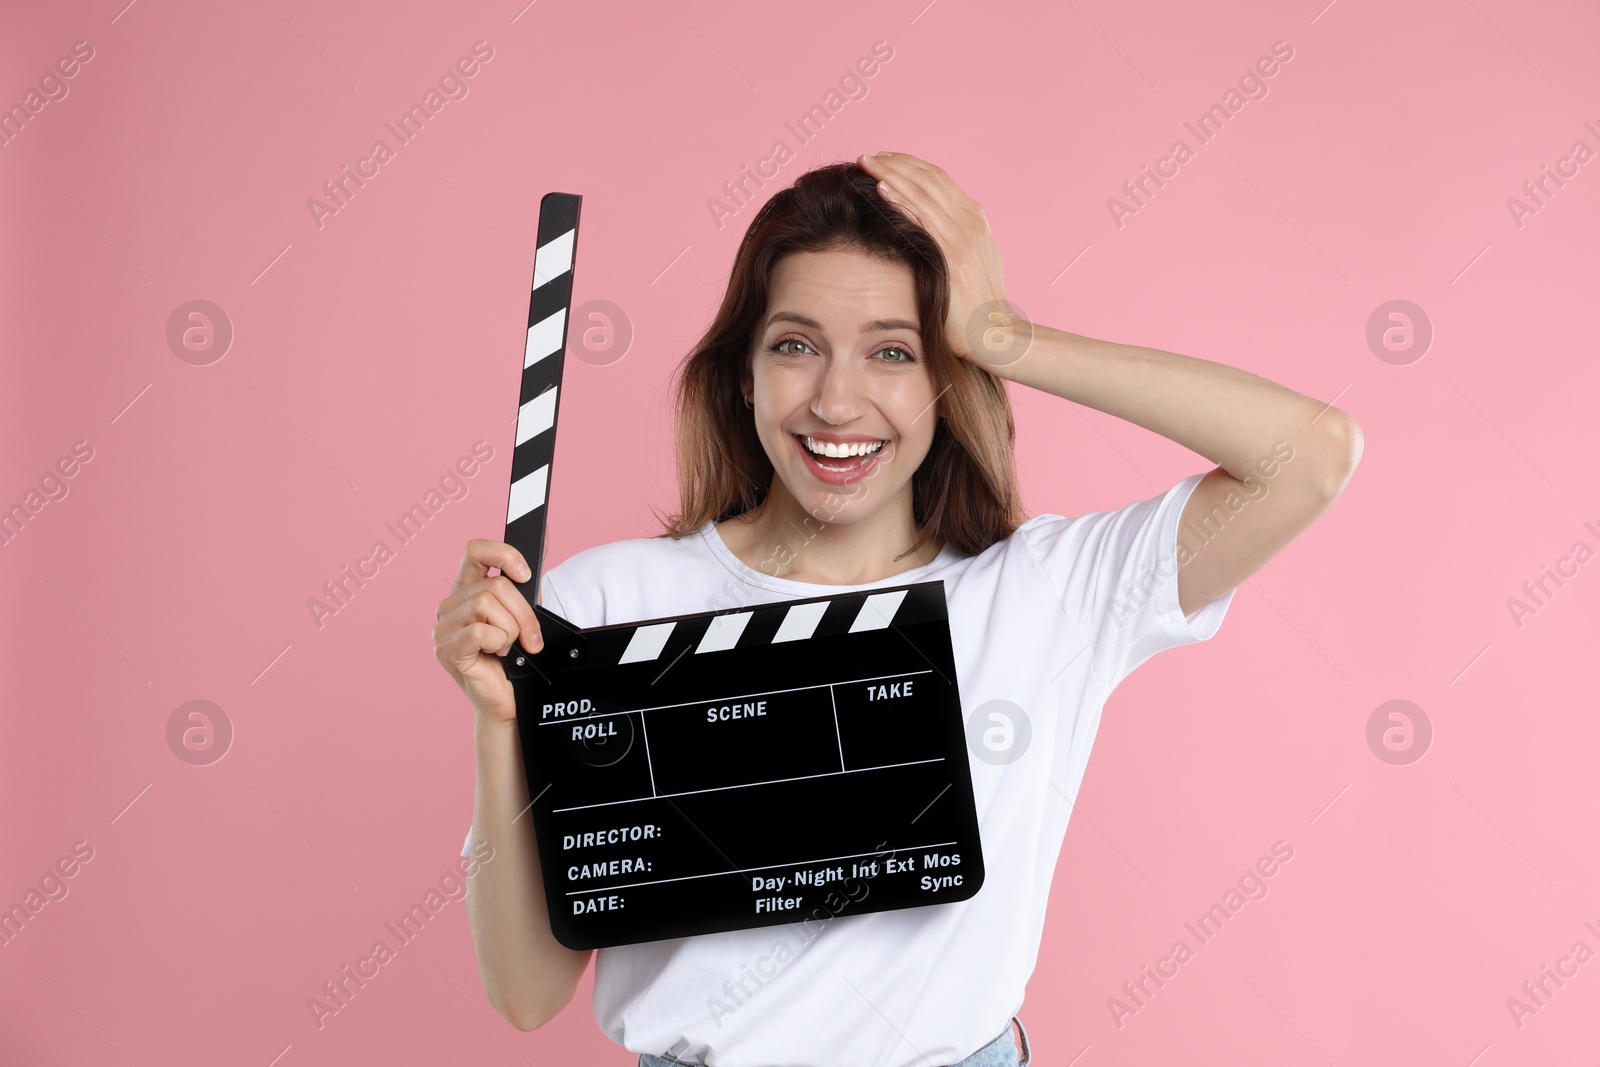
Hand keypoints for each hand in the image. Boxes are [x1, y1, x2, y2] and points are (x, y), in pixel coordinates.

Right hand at [434, 538, 542, 727]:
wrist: (509, 701)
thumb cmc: (516, 659)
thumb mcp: (525, 612)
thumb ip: (527, 580)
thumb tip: (544, 534)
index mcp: (466, 590)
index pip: (475, 550)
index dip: (504, 555)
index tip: (526, 574)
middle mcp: (450, 605)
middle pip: (495, 585)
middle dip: (524, 613)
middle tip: (531, 637)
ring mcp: (444, 628)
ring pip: (488, 605)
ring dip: (512, 629)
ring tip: (510, 647)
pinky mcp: (446, 649)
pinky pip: (480, 631)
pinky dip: (499, 642)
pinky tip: (498, 655)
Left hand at [857, 151, 1026, 367]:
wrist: (993, 333)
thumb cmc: (976, 305)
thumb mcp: (972, 262)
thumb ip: (954, 238)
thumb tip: (926, 225)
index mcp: (976, 220)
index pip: (940, 179)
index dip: (910, 165)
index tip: (886, 159)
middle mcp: (972, 222)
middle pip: (930, 179)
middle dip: (896, 163)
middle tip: (868, 156)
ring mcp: (963, 237)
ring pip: (924, 192)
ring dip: (892, 174)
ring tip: (867, 164)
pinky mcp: (952, 255)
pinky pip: (922, 219)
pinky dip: (901, 200)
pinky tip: (882, 189)